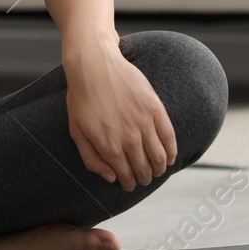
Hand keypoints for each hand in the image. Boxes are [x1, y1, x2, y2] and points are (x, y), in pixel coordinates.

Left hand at [64, 40, 177, 191]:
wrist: (94, 65)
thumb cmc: (82, 97)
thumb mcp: (76, 131)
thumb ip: (91, 158)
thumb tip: (111, 177)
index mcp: (107, 145)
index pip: (125, 174)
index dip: (129, 183)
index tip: (130, 185)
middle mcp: (128, 137)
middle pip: (143, 168)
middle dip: (144, 178)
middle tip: (143, 179)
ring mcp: (143, 122)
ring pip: (158, 156)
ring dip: (159, 169)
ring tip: (156, 171)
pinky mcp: (155, 108)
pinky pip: (168, 136)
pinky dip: (172, 151)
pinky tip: (170, 158)